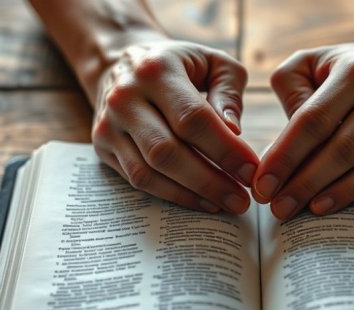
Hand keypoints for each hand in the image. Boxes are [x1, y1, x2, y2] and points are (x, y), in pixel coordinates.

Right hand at [92, 40, 257, 213]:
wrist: (121, 63)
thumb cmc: (180, 65)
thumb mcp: (213, 61)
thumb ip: (229, 92)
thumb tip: (234, 133)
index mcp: (156, 70)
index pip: (193, 118)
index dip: (224, 149)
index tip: (251, 171)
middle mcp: (125, 97)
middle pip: (167, 151)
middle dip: (209, 181)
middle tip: (241, 200)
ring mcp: (109, 124)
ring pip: (149, 172)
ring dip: (190, 194)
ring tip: (225, 204)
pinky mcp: (102, 146)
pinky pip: (137, 179)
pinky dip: (171, 195)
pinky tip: (200, 200)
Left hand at [253, 43, 353, 218]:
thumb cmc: (345, 68)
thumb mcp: (310, 61)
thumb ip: (289, 89)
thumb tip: (282, 142)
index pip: (313, 121)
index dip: (285, 156)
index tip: (262, 184)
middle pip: (343, 149)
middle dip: (305, 183)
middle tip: (278, 207)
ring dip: (336, 195)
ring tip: (306, 211)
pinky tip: (336, 204)